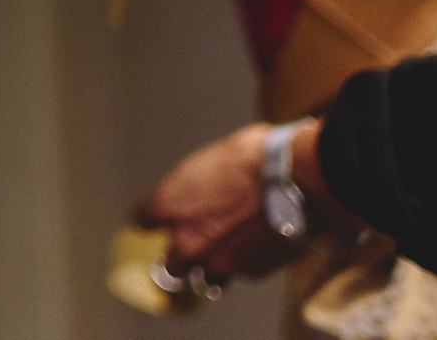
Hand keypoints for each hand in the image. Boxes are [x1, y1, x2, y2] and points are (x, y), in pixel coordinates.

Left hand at [134, 124, 303, 288]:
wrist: (294, 178)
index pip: (142, 220)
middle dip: (179, 257)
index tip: (159, 219)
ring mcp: (218, 262)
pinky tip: (256, 246)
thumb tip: (199, 191)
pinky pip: (242, 273)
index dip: (154, 219)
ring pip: (206, 279)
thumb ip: (195, 186)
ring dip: (212, 268)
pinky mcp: (250, 272)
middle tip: (191, 246)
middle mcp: (187, 242)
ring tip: (225, 253)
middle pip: (169, 266)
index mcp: (167, 207)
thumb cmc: (250, 157)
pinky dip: (245, 263)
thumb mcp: (210, 159)